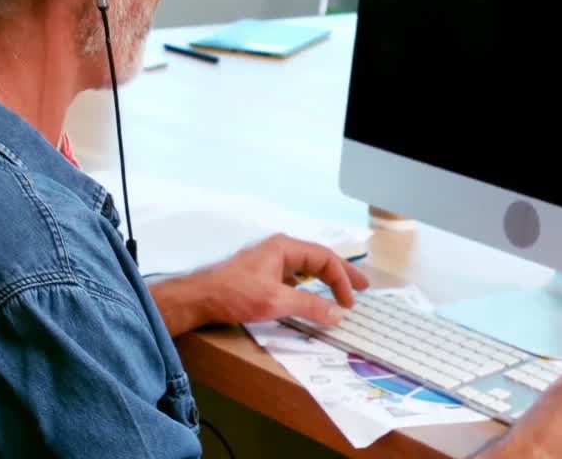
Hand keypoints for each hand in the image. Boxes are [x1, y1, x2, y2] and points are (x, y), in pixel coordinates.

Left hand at [150, 234, 369, 336]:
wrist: (198, 298)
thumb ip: (310, 307)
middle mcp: (278, 249)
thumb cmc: (235, 294)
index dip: (342, 279)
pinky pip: (292, 277)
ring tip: (341, 293)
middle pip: (318, 259)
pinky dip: (307, 286)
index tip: (351, 301)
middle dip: (340, 275)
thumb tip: (338, 314)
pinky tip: (309, 298)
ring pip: (305, 268)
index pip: (325, 258)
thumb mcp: (277, 302)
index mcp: (285, 247)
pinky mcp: (260, 274)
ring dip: (324, 280)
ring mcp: (268, 261)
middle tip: (362, 289)